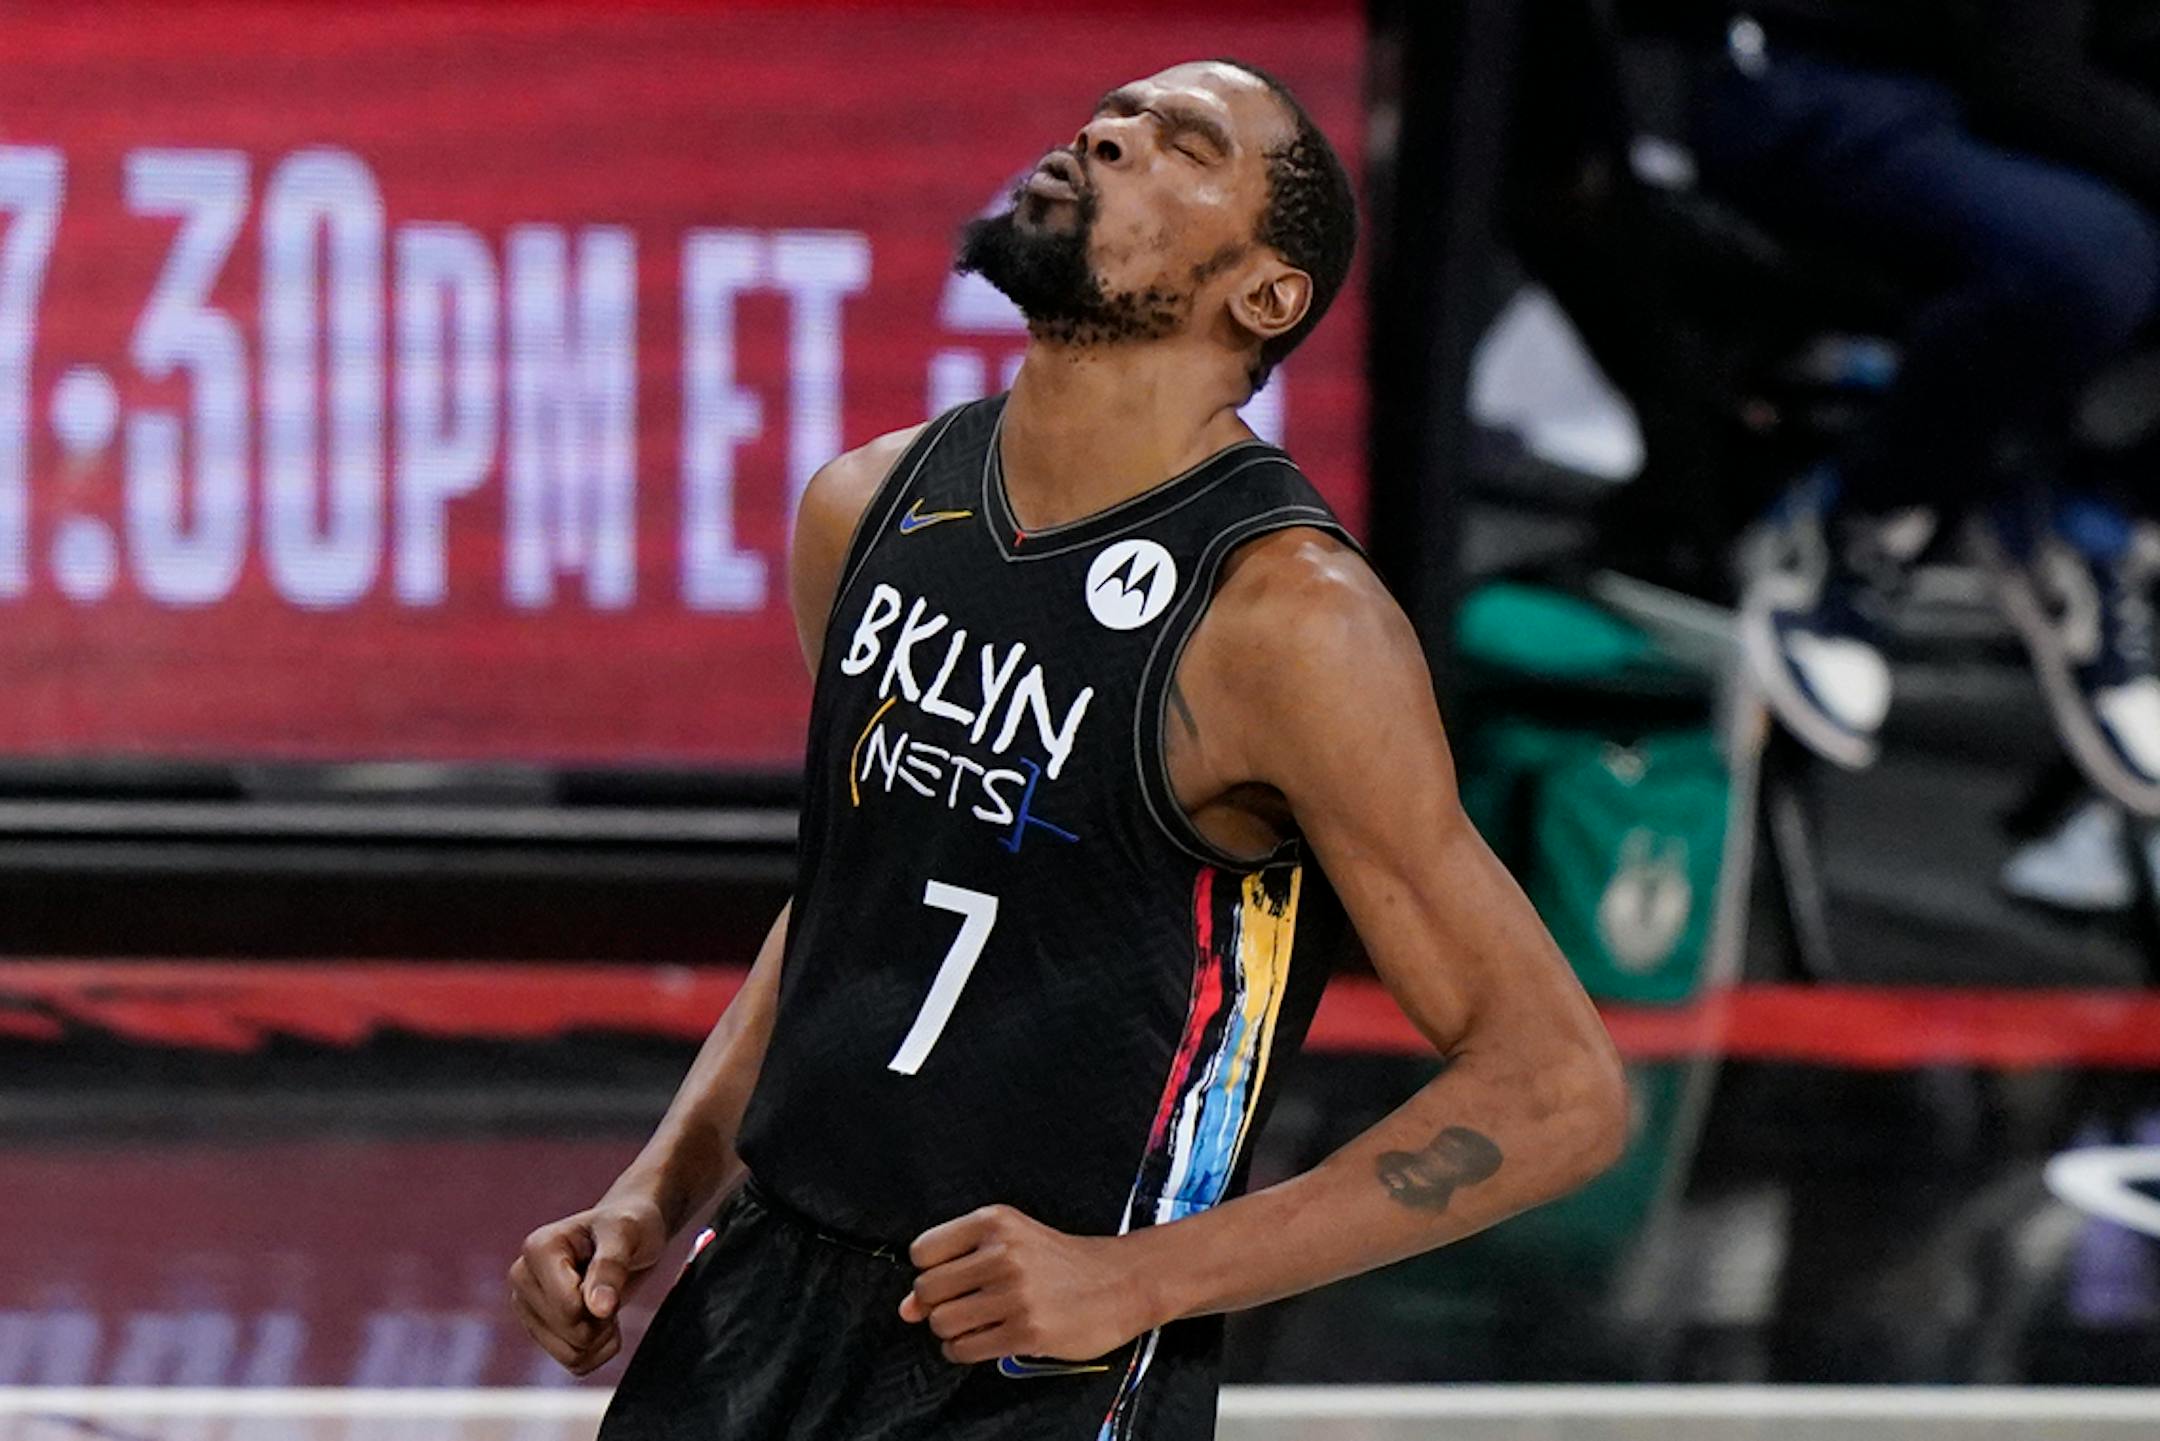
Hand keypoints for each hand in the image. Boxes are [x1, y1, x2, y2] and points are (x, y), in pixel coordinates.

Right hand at [507, 1195, 668, 1374]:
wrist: (628, 1235)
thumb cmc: (628, 1226)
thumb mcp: (627, 1234)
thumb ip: (611, 1267)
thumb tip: (598, 1309)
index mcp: (537, 1249)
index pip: (569, 1308)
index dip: (602, 1300)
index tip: (611, 1269)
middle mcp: (522, 1279)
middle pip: (571, 1334)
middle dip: (602, 1318)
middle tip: (612, 1286)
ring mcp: (528, 1308)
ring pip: (571, 1355)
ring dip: (602, 1336)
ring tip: (606, 1301)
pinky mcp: (540, 1331)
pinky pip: (575, 1364)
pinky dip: (599, 1349)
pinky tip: (602, 1319)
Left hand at [897, 1204, 1159, 1364]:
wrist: (1121, 1282)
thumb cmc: (1061, 1262)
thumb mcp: (1011, 1243)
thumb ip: (954, 1267)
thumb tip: (906, 1308)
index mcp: (995, 1222)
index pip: (922, 1251)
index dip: (929, 1270)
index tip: (948, 1278)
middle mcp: (1003, 1254)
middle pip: (927, 1290)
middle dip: (936, 1305)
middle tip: (963, 1305)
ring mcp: (1016, 1295)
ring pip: (942, 1323)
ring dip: (951, 1331)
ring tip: (977, 1323)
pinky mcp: (1027, 1332)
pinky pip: (965, 1349)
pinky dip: (964, 1351)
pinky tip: (986, 1339)